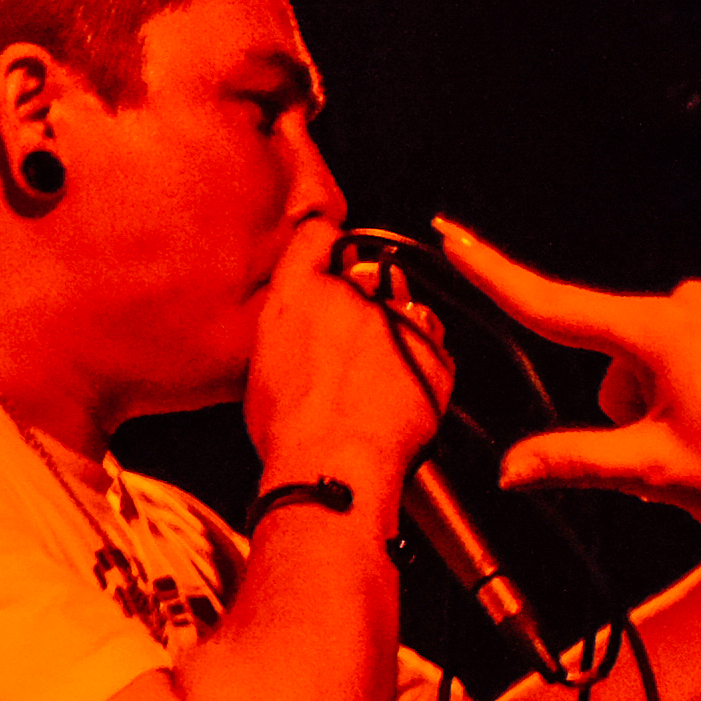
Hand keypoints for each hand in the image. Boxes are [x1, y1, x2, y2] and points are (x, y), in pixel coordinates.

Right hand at [249, 231, 451, 489]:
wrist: (333, 467)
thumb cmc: (287, 427)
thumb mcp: (265, 361)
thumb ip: (289, 322)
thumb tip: (307, 318)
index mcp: (299, 290)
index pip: (319, 233)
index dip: (329, 243)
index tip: (335, 257)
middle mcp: (351, 293)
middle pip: (368, 274)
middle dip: (367, 297)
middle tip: (356, 344)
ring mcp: (399, 321)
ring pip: (407, 308)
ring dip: (400, 329)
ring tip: (380, 375)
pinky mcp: (435, 353)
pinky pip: (434, 347)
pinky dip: (424, 364)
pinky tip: (403, 394)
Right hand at [432, 218, 700, 527]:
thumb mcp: (655, 470)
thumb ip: (574, 460)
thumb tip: (509, 471)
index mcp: (659, 331)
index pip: (555, 306)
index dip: (495, 276)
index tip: (451, 238)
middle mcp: (694, 307)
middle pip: (613, 357)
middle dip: (626, 409)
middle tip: (677, 458)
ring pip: (656, 362)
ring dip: (665, 408)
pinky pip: (700, 359)